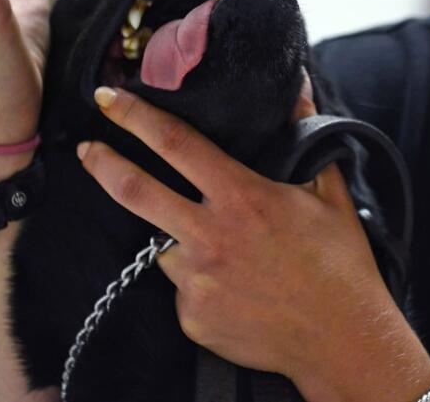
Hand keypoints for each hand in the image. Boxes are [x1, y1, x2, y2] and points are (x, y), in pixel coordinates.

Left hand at [77, 82, 429, 401]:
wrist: (342, 340)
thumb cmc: (340, 265)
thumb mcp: (330, 192)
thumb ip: (308, 135)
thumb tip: (299, 90)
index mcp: (242, 197)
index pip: (175, 144)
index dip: (137, 117)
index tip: (110, 98)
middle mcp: (211, 237)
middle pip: (136, 191)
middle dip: (103, 164)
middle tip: (87, 148)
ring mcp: (197, 281)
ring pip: (163, 244)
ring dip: (176, 235)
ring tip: (219, 246)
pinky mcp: (192, 318)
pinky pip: (181, 287)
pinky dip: (198, 279)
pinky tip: (233, 286)